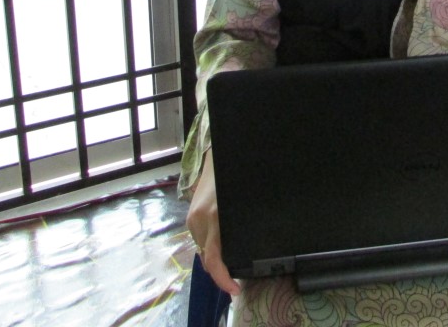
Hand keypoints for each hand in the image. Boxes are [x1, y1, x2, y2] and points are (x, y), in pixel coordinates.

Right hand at [186, 150, 240, 295]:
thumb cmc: (234, 178)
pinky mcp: (190, 217)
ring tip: (230, 266)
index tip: (234, 289)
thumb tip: (256, 245)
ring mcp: (192, 219)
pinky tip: (221, 250)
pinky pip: (200, 241)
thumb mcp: (243, 204)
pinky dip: (210, 249)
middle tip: (236, 281)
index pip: (213, 258)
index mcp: (214, 218)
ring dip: (215, 260)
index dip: (222, 278)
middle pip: (207, 259)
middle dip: (220, 272)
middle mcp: (199, 221)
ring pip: (202, 251)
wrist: (216, 158)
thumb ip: (243, 225)